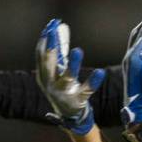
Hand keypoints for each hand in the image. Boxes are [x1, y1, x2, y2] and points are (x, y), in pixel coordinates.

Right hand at [35, 19, 104, 134]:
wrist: (70, 115)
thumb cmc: (63, 88)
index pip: (40, 55)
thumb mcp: (57, 72)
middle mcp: (50, 84)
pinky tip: (100, 72)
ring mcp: (63, 93)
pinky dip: (93, 81)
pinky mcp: (77, 101)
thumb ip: (57, 55)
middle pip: (49, 64)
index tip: (49, 26)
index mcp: (44, 76)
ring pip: (67, 77)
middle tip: (53, 31)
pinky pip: (86, 90)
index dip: (44, 41)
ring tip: (78, 50)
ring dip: (73, 64)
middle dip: (51, 47)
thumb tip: (56, 32)